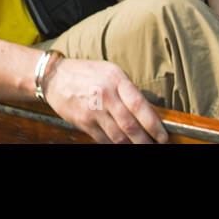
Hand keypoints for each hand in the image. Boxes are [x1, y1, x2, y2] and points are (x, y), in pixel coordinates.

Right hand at [42, 55, 168, 142]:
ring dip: (132, 146)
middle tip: (156, 146)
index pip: (139, 106)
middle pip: (131, 126)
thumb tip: (148, 113)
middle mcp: (105, 95)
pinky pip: (104, 140)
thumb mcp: (110, 72)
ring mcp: (93, 110)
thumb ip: (128, 90)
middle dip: (146, 141)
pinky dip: (116, 145)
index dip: (154, 124)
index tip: (163, 136)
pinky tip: (123, 145)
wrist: (55, 76)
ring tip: (141, 146)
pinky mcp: (84, 122)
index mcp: (115, 79)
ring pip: (119, 137)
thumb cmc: (87, 73)